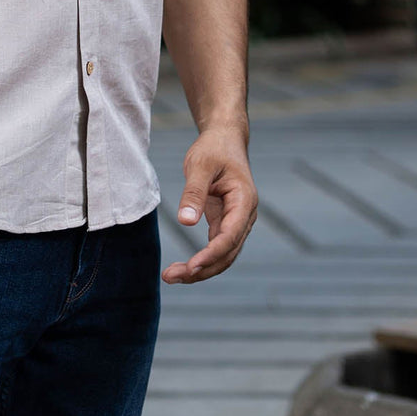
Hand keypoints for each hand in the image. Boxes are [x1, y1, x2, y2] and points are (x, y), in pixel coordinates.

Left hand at [161, 126, 256, 284]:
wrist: (225, 138)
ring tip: (172, 276)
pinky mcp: (225, 221)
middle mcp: (244, 216)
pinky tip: (183, 267)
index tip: (191, 267)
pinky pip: (216, 247)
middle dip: (202, 270)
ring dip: (201, 270)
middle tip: (171, 277)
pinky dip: (201, 259)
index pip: (230, 236)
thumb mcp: (201, 164)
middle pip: (227, 253)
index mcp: (244, 201)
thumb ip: (194, 192)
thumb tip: (186, 222)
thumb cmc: (214, 148)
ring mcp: (236, 221)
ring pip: (223, 255)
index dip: (211, 254)